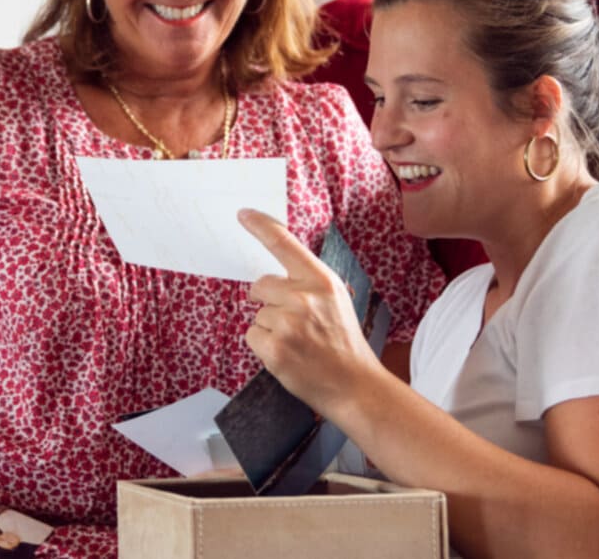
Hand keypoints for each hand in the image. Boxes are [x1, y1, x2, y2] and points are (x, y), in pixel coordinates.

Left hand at [238, 209, 380, 417]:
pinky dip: (263, 346)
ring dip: (269, 328)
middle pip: (259, 285)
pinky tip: (287, 354)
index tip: (243, 214)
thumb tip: (276, 273)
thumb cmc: (343, 341)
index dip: (260, 226)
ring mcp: (288, 323)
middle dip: (267, 301)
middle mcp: (303, 297)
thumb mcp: (335, 298)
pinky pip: (251, 335)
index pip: (284, 243)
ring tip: (297, 342)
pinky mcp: (275, 349)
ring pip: (256, 314)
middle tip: (293, 322)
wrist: (355, 385)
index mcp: (321, 280)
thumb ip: (308, 281)